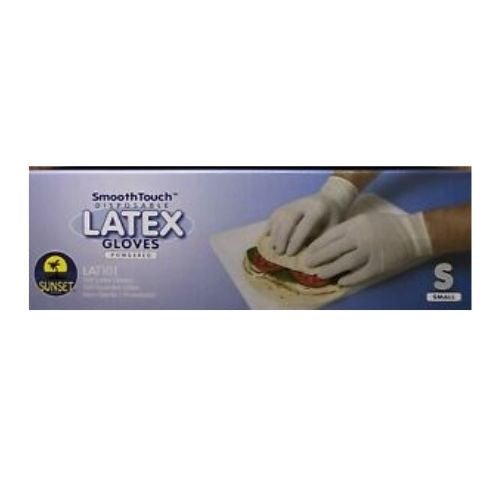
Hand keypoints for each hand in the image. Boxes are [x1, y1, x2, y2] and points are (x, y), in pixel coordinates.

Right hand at [266, 177, 357, 255]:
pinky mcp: (286, 204)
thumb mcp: (333, 229)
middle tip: (280, 252)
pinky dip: (270, 226)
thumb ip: (321, 241)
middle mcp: (304, 203)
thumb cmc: (333, 218)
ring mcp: (293, 202)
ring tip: (274, 248)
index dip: (296, 240)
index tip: (290, 254)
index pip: (304, 225)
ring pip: (279, 216)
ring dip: (274, 233)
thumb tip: (308, 257)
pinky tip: (267, 237)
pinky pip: (275, 214)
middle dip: (282, 237)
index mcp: (318, 209)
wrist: (330, 198)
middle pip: (288, 219)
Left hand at [303, 212, 432, 285]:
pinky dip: (350, 279)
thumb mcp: (363, 221)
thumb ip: (347, 230)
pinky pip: (361, 274)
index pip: (330, 236)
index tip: (308, 251)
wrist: (413, 233)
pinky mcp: (379, 265)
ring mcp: (370, 252)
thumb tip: (326, 244)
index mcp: (355, 224)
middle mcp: (361, 238)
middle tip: (307, 265)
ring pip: (345, 263)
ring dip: (330, 270)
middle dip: (318, 258)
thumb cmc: (385, 226)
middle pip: (334, 250)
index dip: (317, 245)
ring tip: (319, 274)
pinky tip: (341, 282)